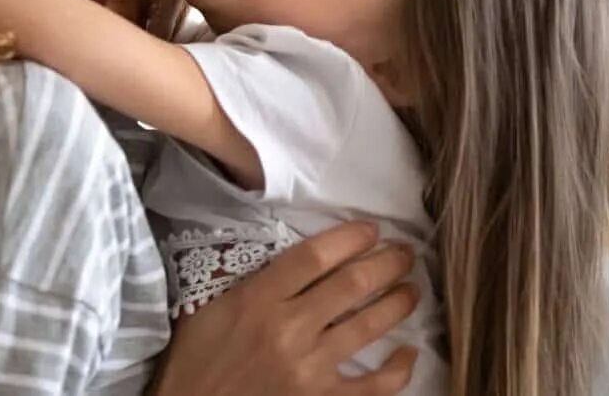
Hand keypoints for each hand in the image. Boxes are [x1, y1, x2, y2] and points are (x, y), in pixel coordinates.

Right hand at [152, 222, 420, 395]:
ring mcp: (309, 369)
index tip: (371, 229)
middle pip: (352, 284)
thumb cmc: (196, 358)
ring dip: (399, 303)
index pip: (314, 256)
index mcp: (257, 300)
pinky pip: (374, 386)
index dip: (350, 237)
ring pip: (369, 326)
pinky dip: (399, 369)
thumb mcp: (207, 306)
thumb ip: (246, 277)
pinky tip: (409, 353)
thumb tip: (282, 247)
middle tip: (405, 252)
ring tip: (413, 289)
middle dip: (388, 262)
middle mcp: (288, 330)